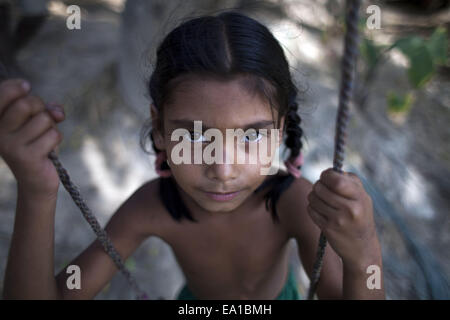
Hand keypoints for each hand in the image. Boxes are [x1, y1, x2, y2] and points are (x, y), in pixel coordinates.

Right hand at [0, 79, 64, 197]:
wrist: (35, 180)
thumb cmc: (37, 146)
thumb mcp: (38, 122)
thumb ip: (46, 109)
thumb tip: (57, 112)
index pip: (2, 93)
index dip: (17, 86)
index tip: (26, 86)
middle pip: (27, 103)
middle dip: (42, 108)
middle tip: (42, 121)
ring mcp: (10, 145)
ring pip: (44, 119)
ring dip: (51, 128)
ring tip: (43, 140)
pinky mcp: (26, 157)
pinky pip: (53, 135)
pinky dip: (56, 140)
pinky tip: (47, 152)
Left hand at [307, 168, 379, 267]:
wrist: (362, 247)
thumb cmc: (359, 215)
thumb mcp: (362, 197)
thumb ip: (348, 181)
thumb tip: (328, 172)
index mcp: (360, 196)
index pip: (335, 180)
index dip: (326, 175)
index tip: (326, 177)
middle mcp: (350, 208)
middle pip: (320, 187)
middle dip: (318, 186)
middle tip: (321, 189)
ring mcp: (339, 220)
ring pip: (313, 198)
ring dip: (313, 196)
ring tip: (321, 200)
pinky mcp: (328, 228)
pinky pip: (311, 210)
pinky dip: (312, 208)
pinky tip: (320, 211)